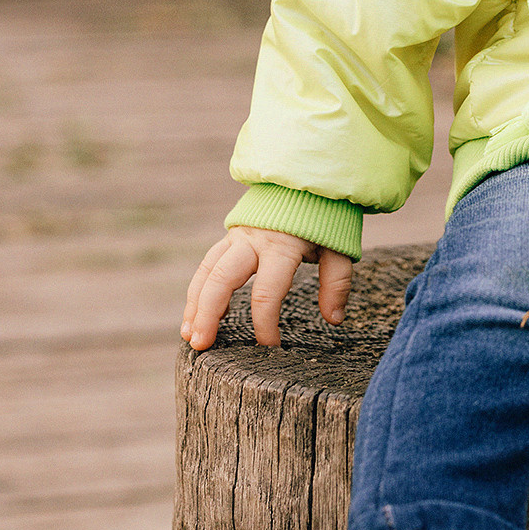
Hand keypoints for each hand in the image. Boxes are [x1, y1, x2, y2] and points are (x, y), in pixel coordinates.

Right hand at [181, 227, 352, 350]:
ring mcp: (238, 237)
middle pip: (222, 279)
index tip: (271, 348)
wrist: (309, 180)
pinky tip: (197, 316)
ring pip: (207, 271)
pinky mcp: (231, 237)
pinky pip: (208, 265)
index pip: (266, 292)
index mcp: (281, 246)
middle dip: (208, 313)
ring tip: (188, 336)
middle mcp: (253, 241)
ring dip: (194, 304)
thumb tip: (335, 319)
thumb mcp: (339, 248)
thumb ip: (336, 283)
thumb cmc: (326, 218)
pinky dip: (199, 290)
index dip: (265, 324)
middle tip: (201, 345)